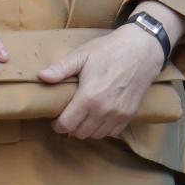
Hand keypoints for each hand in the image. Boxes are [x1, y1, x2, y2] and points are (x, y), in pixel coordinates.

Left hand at [40, 25, 163, 138]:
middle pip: (80, 133)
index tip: (56, 118)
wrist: (142, 49)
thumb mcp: (82, 55)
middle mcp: (104, 110)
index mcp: (88, 97)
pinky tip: (99, 116)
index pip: (66, 125)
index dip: (57, 124)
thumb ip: (60, 69)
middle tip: (68, 115)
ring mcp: (119, 114)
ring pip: (96, 135)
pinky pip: (113, 132)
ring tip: (83, 116)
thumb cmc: (110, 50)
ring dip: (87, 129)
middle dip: (70, 127)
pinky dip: (103, 128)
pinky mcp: (130, 114)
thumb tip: (41, 77)